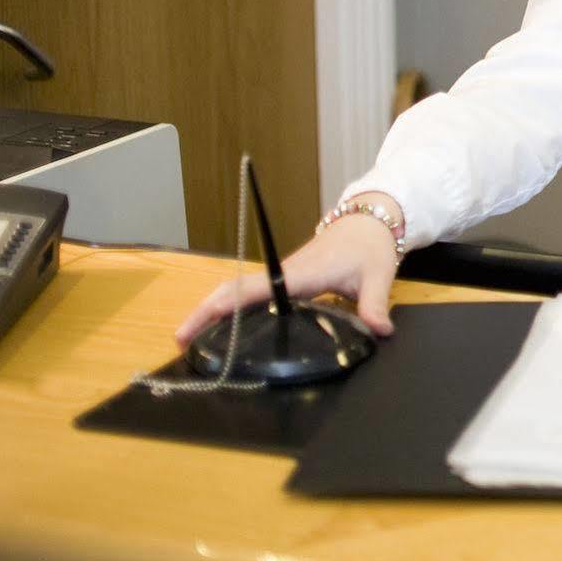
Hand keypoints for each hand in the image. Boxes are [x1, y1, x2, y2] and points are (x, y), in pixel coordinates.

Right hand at [173, 194, 402, 348]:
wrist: (371, 221)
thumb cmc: (371, 246)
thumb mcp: (378, 276)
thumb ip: (375, 305)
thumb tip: (380, 331)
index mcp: (302, 273)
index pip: (258, 288)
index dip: (229, 303)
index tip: (201, 320)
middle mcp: (286, 273)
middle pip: (236, 289)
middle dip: (205, 310)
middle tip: (180, 339)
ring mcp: (283, 275)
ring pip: (240, 290)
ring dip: (213, 308)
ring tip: (190, 337)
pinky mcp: (287, 278)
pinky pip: (252, 292)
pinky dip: (231, 305)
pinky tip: (222, 326)